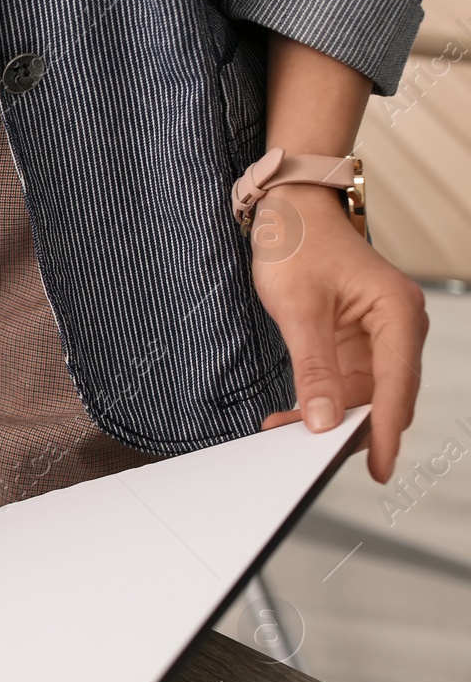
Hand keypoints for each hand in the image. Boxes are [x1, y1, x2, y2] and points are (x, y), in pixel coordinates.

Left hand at [251, 184, 427, 481]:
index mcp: (398, 314)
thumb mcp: (299, 310)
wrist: (289, 213)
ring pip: (363, 396)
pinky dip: (321, 401)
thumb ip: (314, 369)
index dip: (384, 430)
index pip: (397, 386)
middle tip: (309, 458)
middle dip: (351, 429)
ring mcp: (379, 337)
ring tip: (283, 430)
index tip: (376, 468)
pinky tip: (290, 414)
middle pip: (385, 397)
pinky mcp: (356, 342)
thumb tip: (324, 420)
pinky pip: (345, 383)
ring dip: (328, 418)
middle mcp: (398, 327)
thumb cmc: (298, 246)